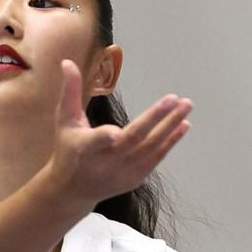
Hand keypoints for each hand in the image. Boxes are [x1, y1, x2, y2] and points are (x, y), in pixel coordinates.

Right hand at [49, 61, 188, 206]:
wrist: (74, 190)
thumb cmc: (68, 148)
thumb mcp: (64, 120)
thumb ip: (70, 91)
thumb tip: (67, 62)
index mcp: (83, 148)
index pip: (93, 142)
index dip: (103, 138)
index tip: (114, 132)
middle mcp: (105, 163)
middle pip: (133, 139)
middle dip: (155, 118)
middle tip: (175, 99)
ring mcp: (122, 172)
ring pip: (150, 147)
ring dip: (170, 126)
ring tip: (186, 105)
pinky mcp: (134, 179)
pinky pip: (156, 157)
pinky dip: (170, 141)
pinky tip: (183, 124)